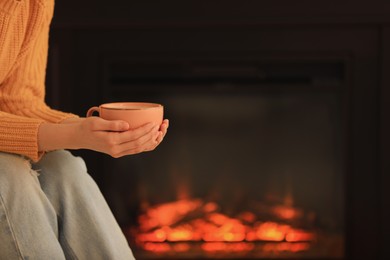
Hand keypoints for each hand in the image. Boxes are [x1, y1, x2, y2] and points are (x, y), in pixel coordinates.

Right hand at [39, 117, 168, 157]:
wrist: (78, 138)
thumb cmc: (86, 127)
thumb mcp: (96, 123)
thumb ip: (112, 124)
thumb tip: (127, 125)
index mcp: (111, 142)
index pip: (133, 137)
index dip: (145, 130)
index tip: (154, 123)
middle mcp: (116, 150)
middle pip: (139, 144)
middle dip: (152, 135)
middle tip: (161, 125)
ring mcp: (118, 152)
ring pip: (140, 148)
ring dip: (152, 140)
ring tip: (162, 131)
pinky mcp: (119, 152)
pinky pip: (136, 150)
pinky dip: (147, 144)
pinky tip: (154, 137)